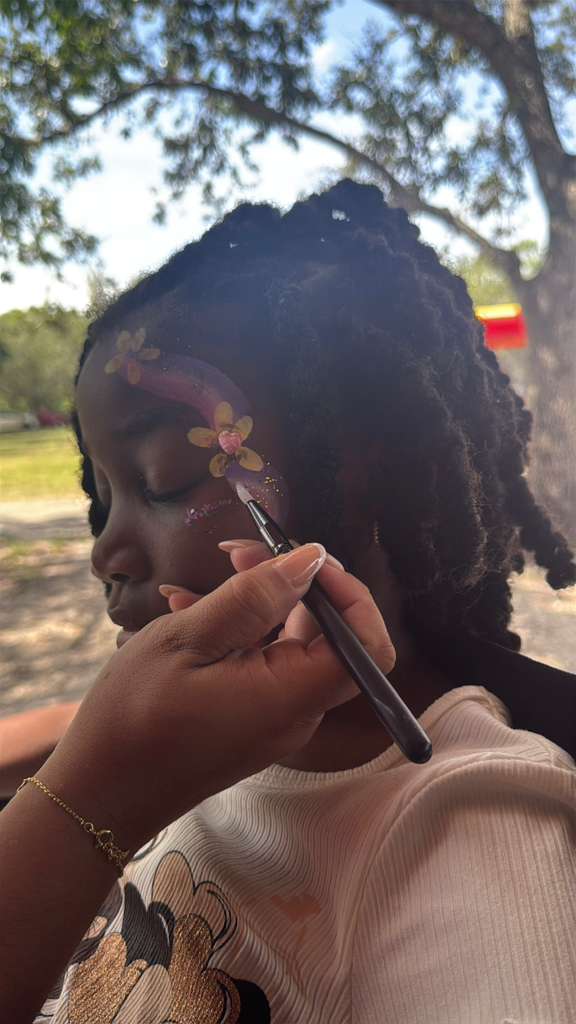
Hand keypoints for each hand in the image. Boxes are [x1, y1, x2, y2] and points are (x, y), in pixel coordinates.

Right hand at [40, 543, 394, 853]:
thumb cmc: (133, 720)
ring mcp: (275, 718)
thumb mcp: (187, 641)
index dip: (348, 594)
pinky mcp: (252, 719)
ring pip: (292, 645)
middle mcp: (297, 711)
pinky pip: (264, 664)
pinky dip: (239, 631)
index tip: (302, 559)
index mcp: (292, 695)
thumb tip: (311, 559)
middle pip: (331, 637)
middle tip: (242, 554)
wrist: (97, 795)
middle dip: (296, 584)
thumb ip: (254, 598)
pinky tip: (189, 607)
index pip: (365, 643)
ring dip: (260, 602)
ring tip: (210, 572)